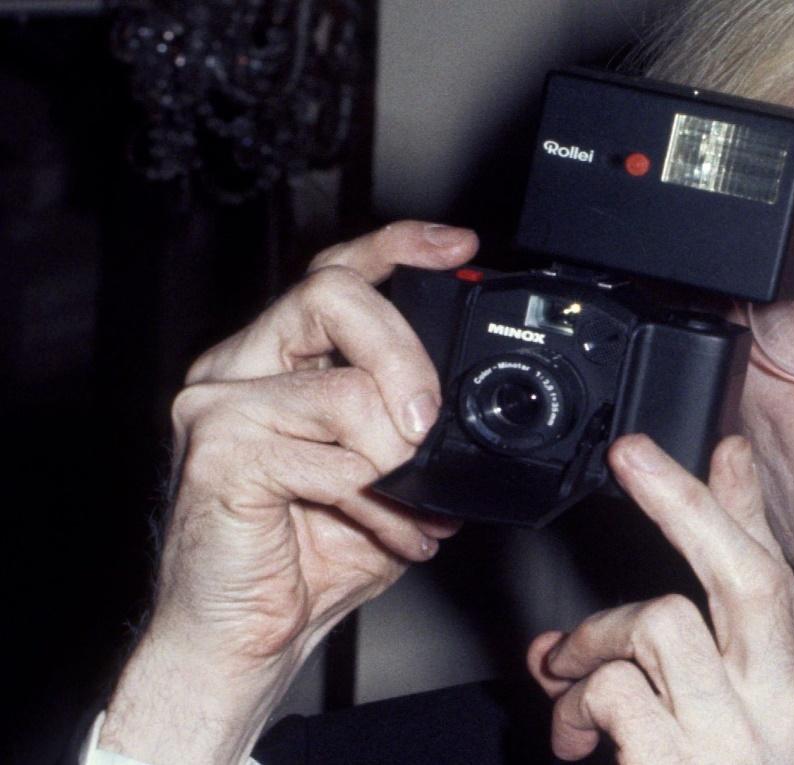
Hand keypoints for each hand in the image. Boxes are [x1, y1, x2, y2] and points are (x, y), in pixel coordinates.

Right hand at [100, 221, 477, 763]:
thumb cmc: (311, 557)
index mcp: (278, 359)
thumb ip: (418, 427)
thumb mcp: (391, 477)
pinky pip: (332, 458)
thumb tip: (479, 403)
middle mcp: (240, 367)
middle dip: (406, 355)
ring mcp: (219, 406)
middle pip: (332, 294)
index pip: (336, 274)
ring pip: (345, 387)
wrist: (249, 637)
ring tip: (409, 508)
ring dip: (399, 461)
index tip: (459, 249)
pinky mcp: (217, 454)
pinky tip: (383, 532)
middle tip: (430, 424)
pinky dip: (377, 504)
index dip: (398, 246)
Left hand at [526, 434, 793, 763]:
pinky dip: (577, 704)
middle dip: (686, 502)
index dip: (747, 509)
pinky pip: (617, 690)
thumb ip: (675, 676)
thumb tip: (589, 630)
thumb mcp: (729, 739)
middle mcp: (778, 709)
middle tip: (630, 455)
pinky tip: (575, 737)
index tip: (727, 448)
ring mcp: (732, 737)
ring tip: (567, 680)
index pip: (775, 583)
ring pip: (663, 622)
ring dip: (595, 638)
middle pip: (747, 574)